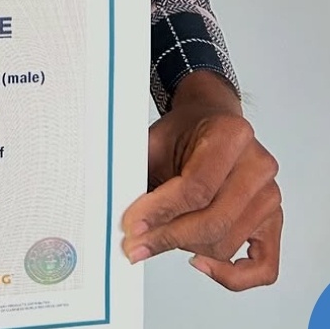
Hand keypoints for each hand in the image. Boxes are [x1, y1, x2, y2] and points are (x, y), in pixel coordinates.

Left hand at [121, 71, 281, 289]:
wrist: (211, 121)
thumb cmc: (186, 131)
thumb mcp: (157, 140)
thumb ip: (140, 172)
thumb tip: (123, 217)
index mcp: (231, 134)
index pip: (196, 186)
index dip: (160, 211)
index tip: (133, 224)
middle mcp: (258, 165)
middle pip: (213, 220)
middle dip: (168, 236)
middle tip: (138, 242)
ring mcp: (270, 195)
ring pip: (225, 243)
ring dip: (186, 247)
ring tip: (161, 236)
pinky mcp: (274, 221)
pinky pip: (263, 267)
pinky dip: (231, 276)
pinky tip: (200, 262)